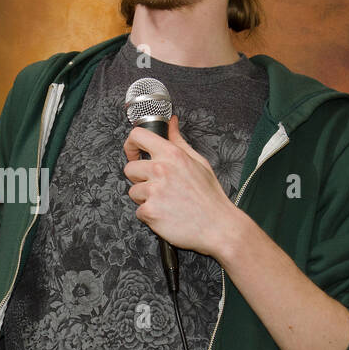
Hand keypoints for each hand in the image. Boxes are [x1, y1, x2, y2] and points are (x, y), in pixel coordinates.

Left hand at [122, 114, 240, 259]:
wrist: (218, 227)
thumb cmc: (210, 197)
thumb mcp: (198, 162)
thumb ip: (178, 141)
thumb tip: (171, 123)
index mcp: (172, 154)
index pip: (138, 136)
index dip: (131, 145)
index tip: (135, 154)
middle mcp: (161, 170)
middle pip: (129, 168)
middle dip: (139, 178)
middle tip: (158, 186)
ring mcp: (154, 191)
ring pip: (133, 192)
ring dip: (145, 198)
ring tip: (166, 202)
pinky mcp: (150, 211)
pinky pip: (139, 211)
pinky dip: (150, 215)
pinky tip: (166, 214)